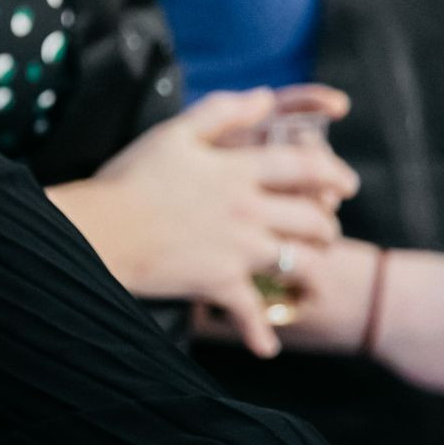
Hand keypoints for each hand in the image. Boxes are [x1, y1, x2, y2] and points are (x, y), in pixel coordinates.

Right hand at [60, 88, 357, 353]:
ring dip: (311, 268)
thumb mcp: (172, 134)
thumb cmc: (127, 179)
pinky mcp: (220, 283)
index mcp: (237, 171)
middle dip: (326, 225)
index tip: (346, 185)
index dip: (333, 172)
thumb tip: (261, 97)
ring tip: (306, 271)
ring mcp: (238, 249)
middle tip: (323, 230)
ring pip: (300, 262)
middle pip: (313, 218)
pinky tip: (266, 347)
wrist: (97, 231)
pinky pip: (252, 313)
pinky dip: (260, 334)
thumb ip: (220, 112)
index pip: (305, 166)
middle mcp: (248, 210)